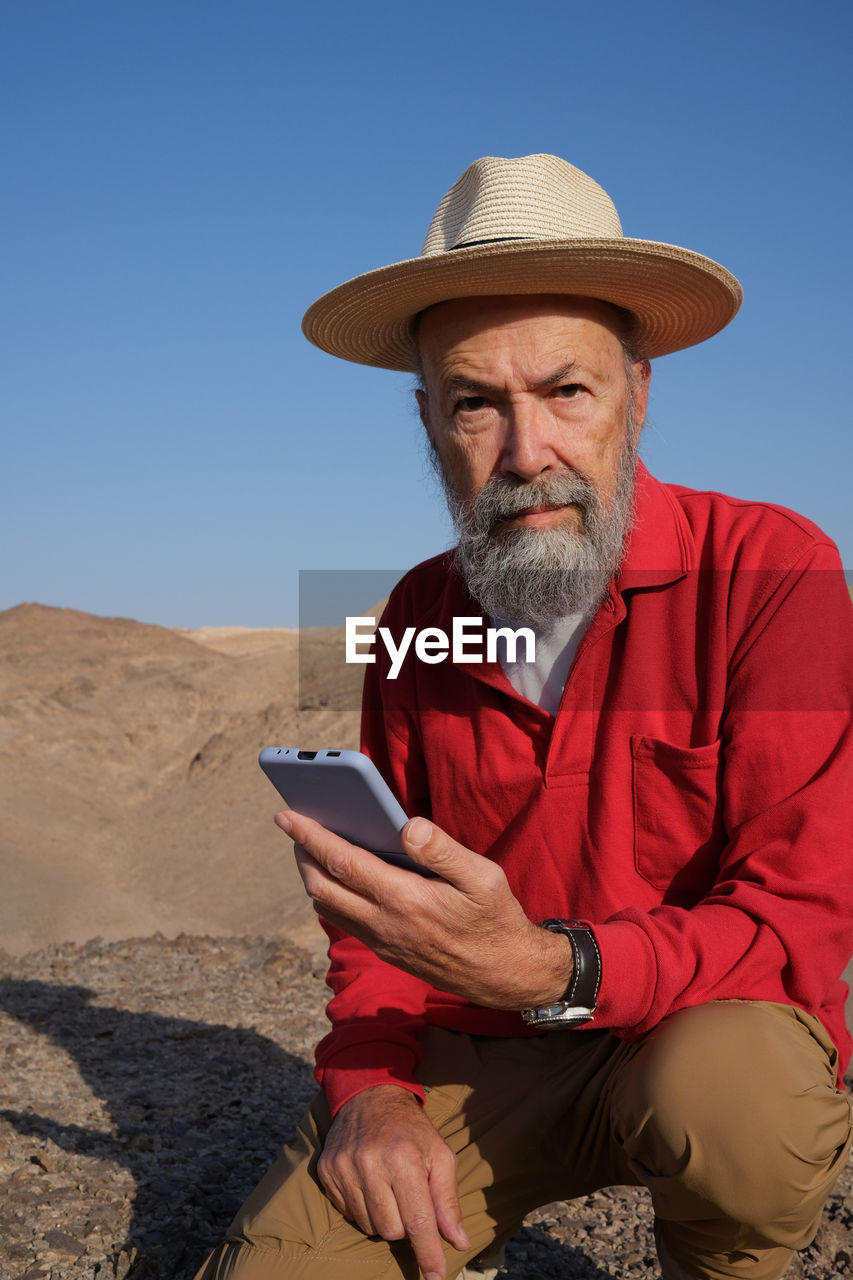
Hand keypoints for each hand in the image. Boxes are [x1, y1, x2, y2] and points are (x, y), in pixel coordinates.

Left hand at [276, 810, 572, 1008]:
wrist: (504, 974)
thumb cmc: (495, 919)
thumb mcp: (483, 877)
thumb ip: (442, 850)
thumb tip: (406, 826)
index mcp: (403, 899)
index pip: (342, 861)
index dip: (310, 836)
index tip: (287, 815)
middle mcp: (384, 924)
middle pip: (321, 887)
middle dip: (302, 855)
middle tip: (294, 827)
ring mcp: (382, 942)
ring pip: (327, 908)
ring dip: (313, 877)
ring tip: (312, 848)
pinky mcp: (386, 952)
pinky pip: (345, 921)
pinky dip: (331, 895)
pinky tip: (342, 878)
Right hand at [317, 1085, 468, 1279]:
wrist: (369, 1096)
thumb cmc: (411, 1129)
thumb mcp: (440, 1155)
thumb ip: (448, 1200)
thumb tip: (458, 1241)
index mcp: (403, 1159)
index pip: (418, 1221)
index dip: (428, 1254)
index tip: (436, 1278)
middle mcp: (369, 1163)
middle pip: (391, 1230)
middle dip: (405, 1224)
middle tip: (409, 1197)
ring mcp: (344, 1168)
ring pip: (369, 1226)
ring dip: (384, 1217)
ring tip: (389, 1188)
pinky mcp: (326, 1171)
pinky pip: (348, 1213)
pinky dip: (363, 1208)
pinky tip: (369, 1184)